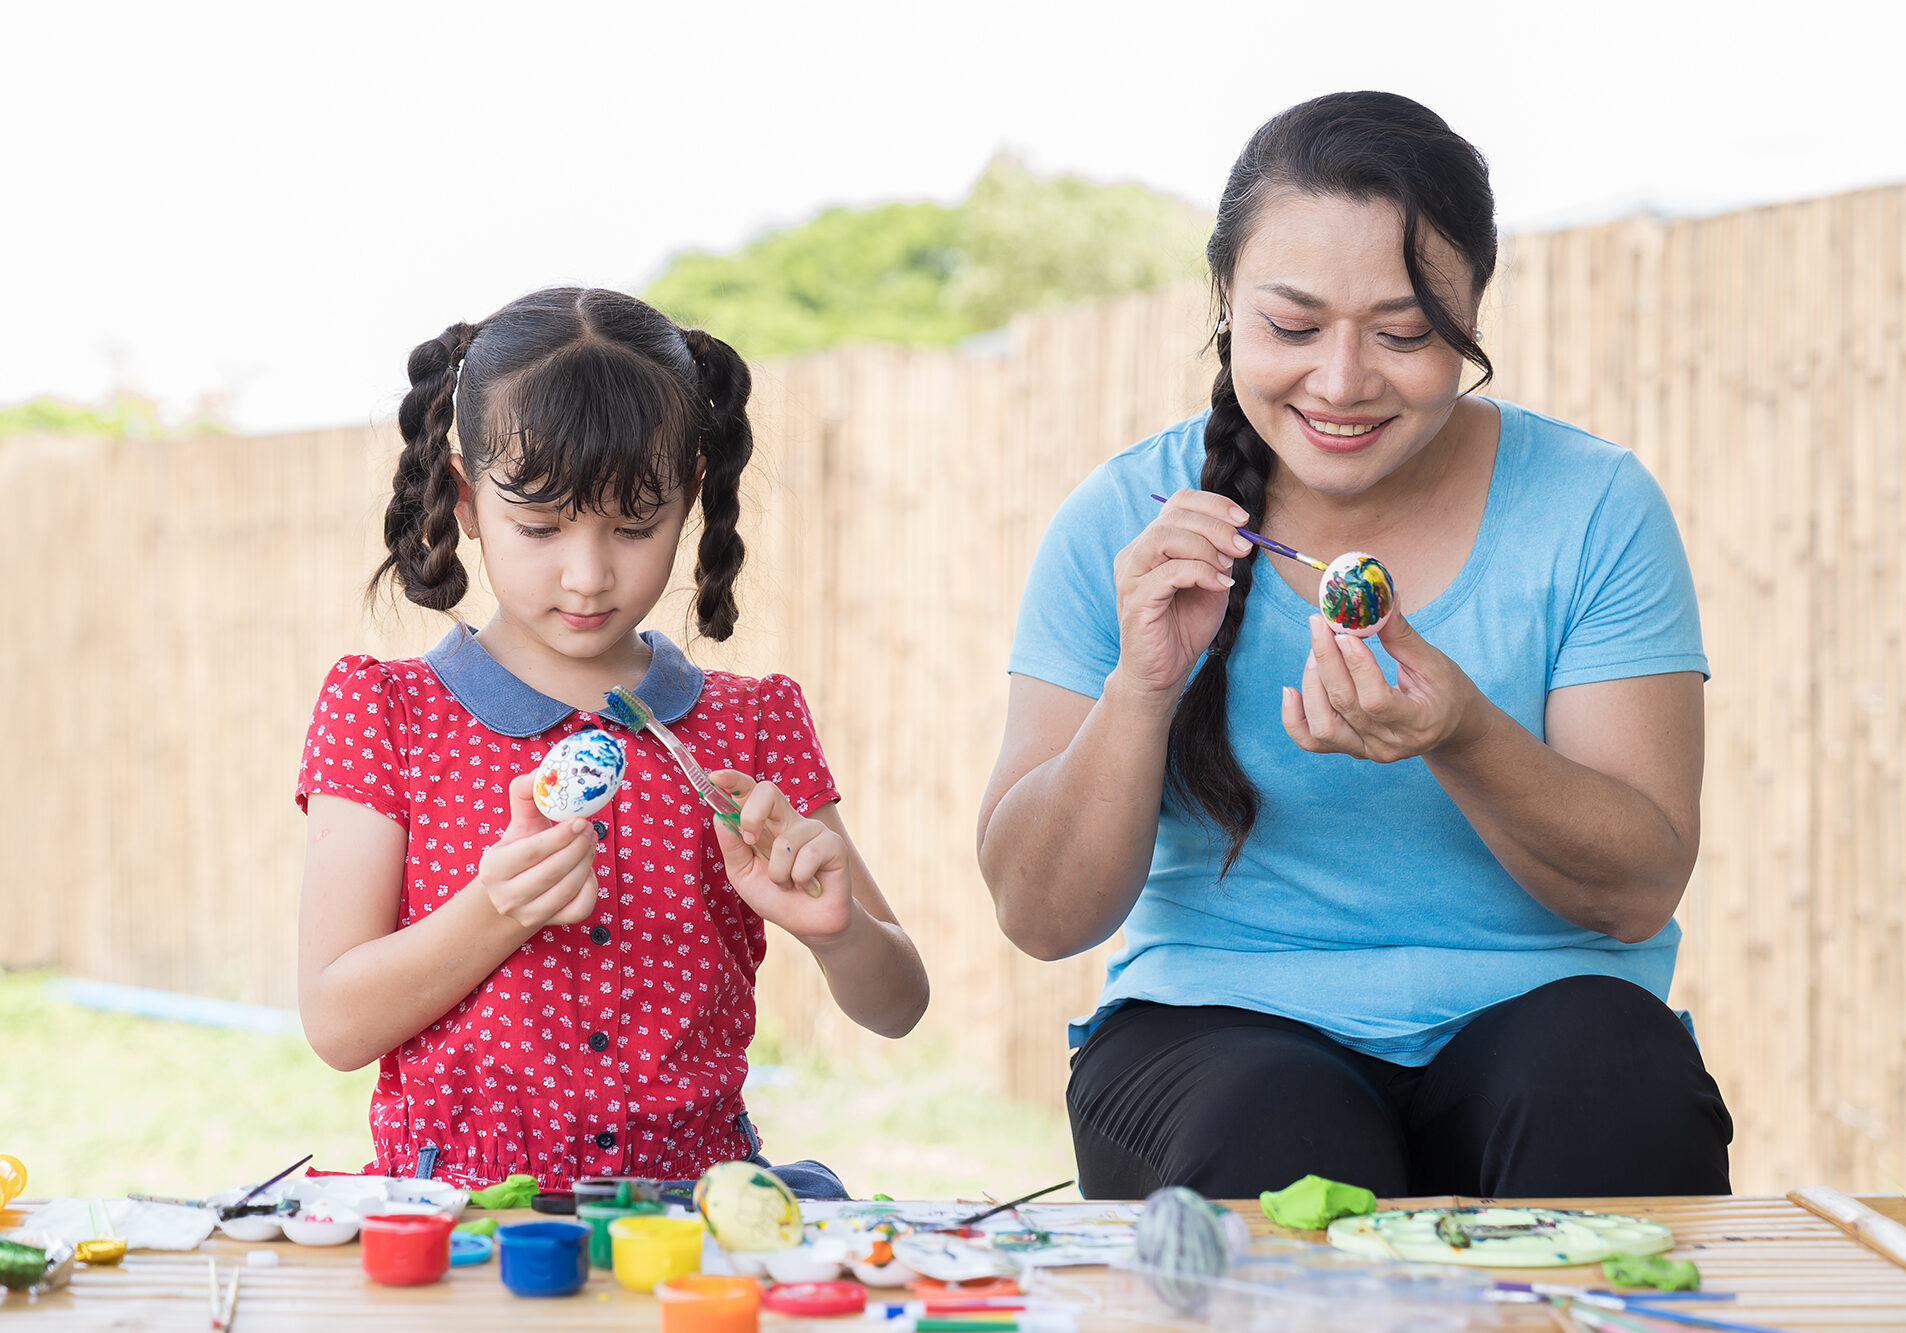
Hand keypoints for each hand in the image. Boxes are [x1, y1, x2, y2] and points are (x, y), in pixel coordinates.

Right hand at [474, 773, 601, 927]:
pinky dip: (590, 887)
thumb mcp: (517, 824)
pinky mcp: (550, 925)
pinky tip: (586, 870)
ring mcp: (528, 916)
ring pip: (568, 890)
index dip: (561, 835)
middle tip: (591, 828)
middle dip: (579, 847)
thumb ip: (527, 795)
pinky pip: (580, 908)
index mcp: (493, 868)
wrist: (510, 894)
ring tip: (590, 842)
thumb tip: (542, 771)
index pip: (532, 851)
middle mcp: (507, 897)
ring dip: (586, 862)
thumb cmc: (518, 850)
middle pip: (553, 872)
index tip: (581, 819)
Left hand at [709, 772, 851, 939]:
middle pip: (768, 792)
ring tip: (789, 885)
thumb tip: (720, 817)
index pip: (750, 793)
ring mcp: (813, 831)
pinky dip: (800, 878)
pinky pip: (808, 856)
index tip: (715, 778)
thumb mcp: (743, 875)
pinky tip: (808, 885)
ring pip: (785, 841)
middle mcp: (789, 821)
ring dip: (779, 873)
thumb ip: (732, 848)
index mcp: (766, 824)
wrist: (809, 925)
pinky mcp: (834, 844)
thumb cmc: (776, 897)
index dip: (733, 781)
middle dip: (752, 814)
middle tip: (750, 842)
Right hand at [1111, 489, 1250, 703]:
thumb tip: (1239, 533)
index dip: (1212, 504)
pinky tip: (1219, 584)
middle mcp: (1136, 554)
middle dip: (1216, 526)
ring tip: (1228, 566)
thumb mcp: (1212, 583)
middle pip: (1174, 516)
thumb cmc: (1185, 627)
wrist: (1163, 673)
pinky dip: (1200, 573)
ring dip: (1206, 546)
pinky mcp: (1135, 599)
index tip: (1243, 519)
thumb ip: (1220, 556)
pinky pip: (1169, 572)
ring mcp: (1131, 575)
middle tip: (1243, 545)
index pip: (1178, 503)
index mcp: (1152, 544)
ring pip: (1165, 537)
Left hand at [1281, 611, 1485, 762]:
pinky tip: (1289, 691)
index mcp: (1418, 723)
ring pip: (1323, 726)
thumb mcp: (1434, 662)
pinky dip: (1293, 718)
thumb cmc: (1446, 691)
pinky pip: (1311, 741)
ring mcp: (1367, 751)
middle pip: (1345, 706)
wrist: (1449, 726)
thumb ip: (1402, 636)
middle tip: (1320, 625)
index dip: (1356, 666)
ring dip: (1312, 684)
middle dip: (1327, 661)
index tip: (1344, 633)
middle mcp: (1389, 745)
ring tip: (1315, 650)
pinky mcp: (1350, 749)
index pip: (1377, 700)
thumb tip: (1380, 599)